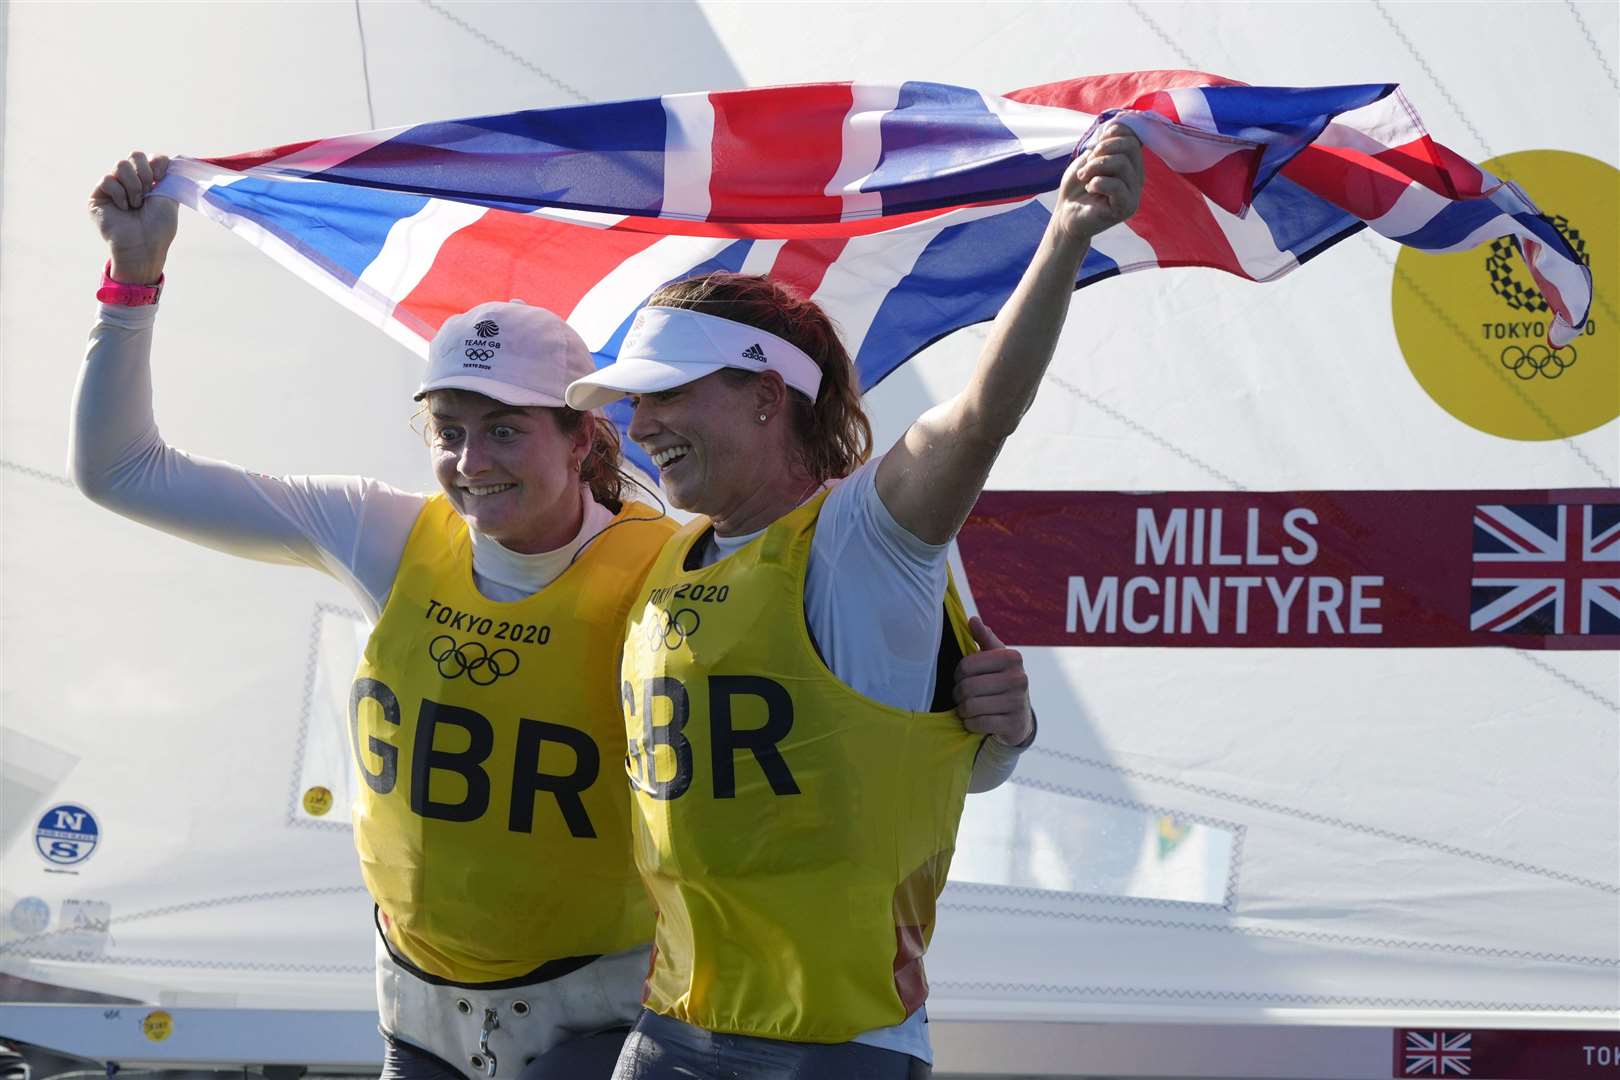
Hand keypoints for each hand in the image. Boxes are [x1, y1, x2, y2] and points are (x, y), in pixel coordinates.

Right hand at [89, 152, 177, 283]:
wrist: (143, 245)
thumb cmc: (159, 227)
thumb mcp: (169, 198)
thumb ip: (166, 176)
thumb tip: (163, 159)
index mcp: (150, 181)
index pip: (151, 157)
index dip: (157, 162)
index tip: (160, 177)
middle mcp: (131, 182)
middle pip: (134, 155)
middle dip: (145, 172)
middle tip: (149, 192)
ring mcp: (114, 187)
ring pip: (121, 165)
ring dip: (134, 185)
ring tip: (137, 204)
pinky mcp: (98, 195)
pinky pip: (108, 180)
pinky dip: (120, 194)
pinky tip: (124, 208)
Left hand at [953, 616, 1033, 746]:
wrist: (1019, 716)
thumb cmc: (1000, 681)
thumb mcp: (994, 658)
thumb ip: (983, 638)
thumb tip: (973, 620)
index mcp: (1011, 657)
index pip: (965, 665)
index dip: (957, 674)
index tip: (962, 678)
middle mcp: (1019, 678)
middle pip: (966, 687)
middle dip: (958, 694)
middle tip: (962, 696)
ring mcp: (1018, 702)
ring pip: (970, 706)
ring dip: (963, 710)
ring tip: (967, 708)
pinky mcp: (1014, 724)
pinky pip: (978, 723)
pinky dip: (971, 723)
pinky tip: (976, 720)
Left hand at [1051, 123, 1142, 246]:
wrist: (1066, 215)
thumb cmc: (1078, 187)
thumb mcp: (1089, 158)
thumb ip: (1105, 142)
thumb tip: (1119, 123)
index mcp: (1131, 163)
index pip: (1132, 135)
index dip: (1110, 135)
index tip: (1093, 149)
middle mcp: (1137, 177)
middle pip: (1129, 146)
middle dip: (1102, 150)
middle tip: (1087, 166)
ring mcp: (1134, 193)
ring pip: (1121, 163)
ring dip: (1095, 167)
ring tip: (1084, 178)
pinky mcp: (1126, 208)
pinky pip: (1115, 185)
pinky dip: (1096, 183)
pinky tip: (1090, 190)